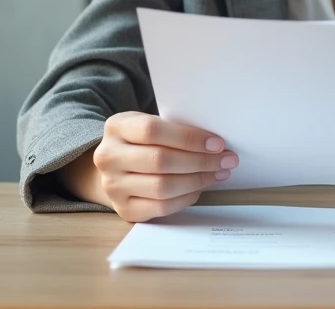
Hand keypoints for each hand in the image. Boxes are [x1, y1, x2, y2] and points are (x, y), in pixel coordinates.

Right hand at [59, 111, 238, 222]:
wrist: (112, 168)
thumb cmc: (139, 142)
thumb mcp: (146, 124)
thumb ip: (171, 129)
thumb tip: (214, 142)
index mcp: (116, 127)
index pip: (152, 130)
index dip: (188, 137)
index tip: (217, 143)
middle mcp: (108, 157)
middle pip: (160, 160)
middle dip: (200, 161)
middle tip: (226, 159)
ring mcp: (113, 186)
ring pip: (163, 187)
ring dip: (198, 180)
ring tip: (218, 173)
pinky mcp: (123, 209)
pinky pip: (162, 207)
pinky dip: (186, 197)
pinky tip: (199, 188)